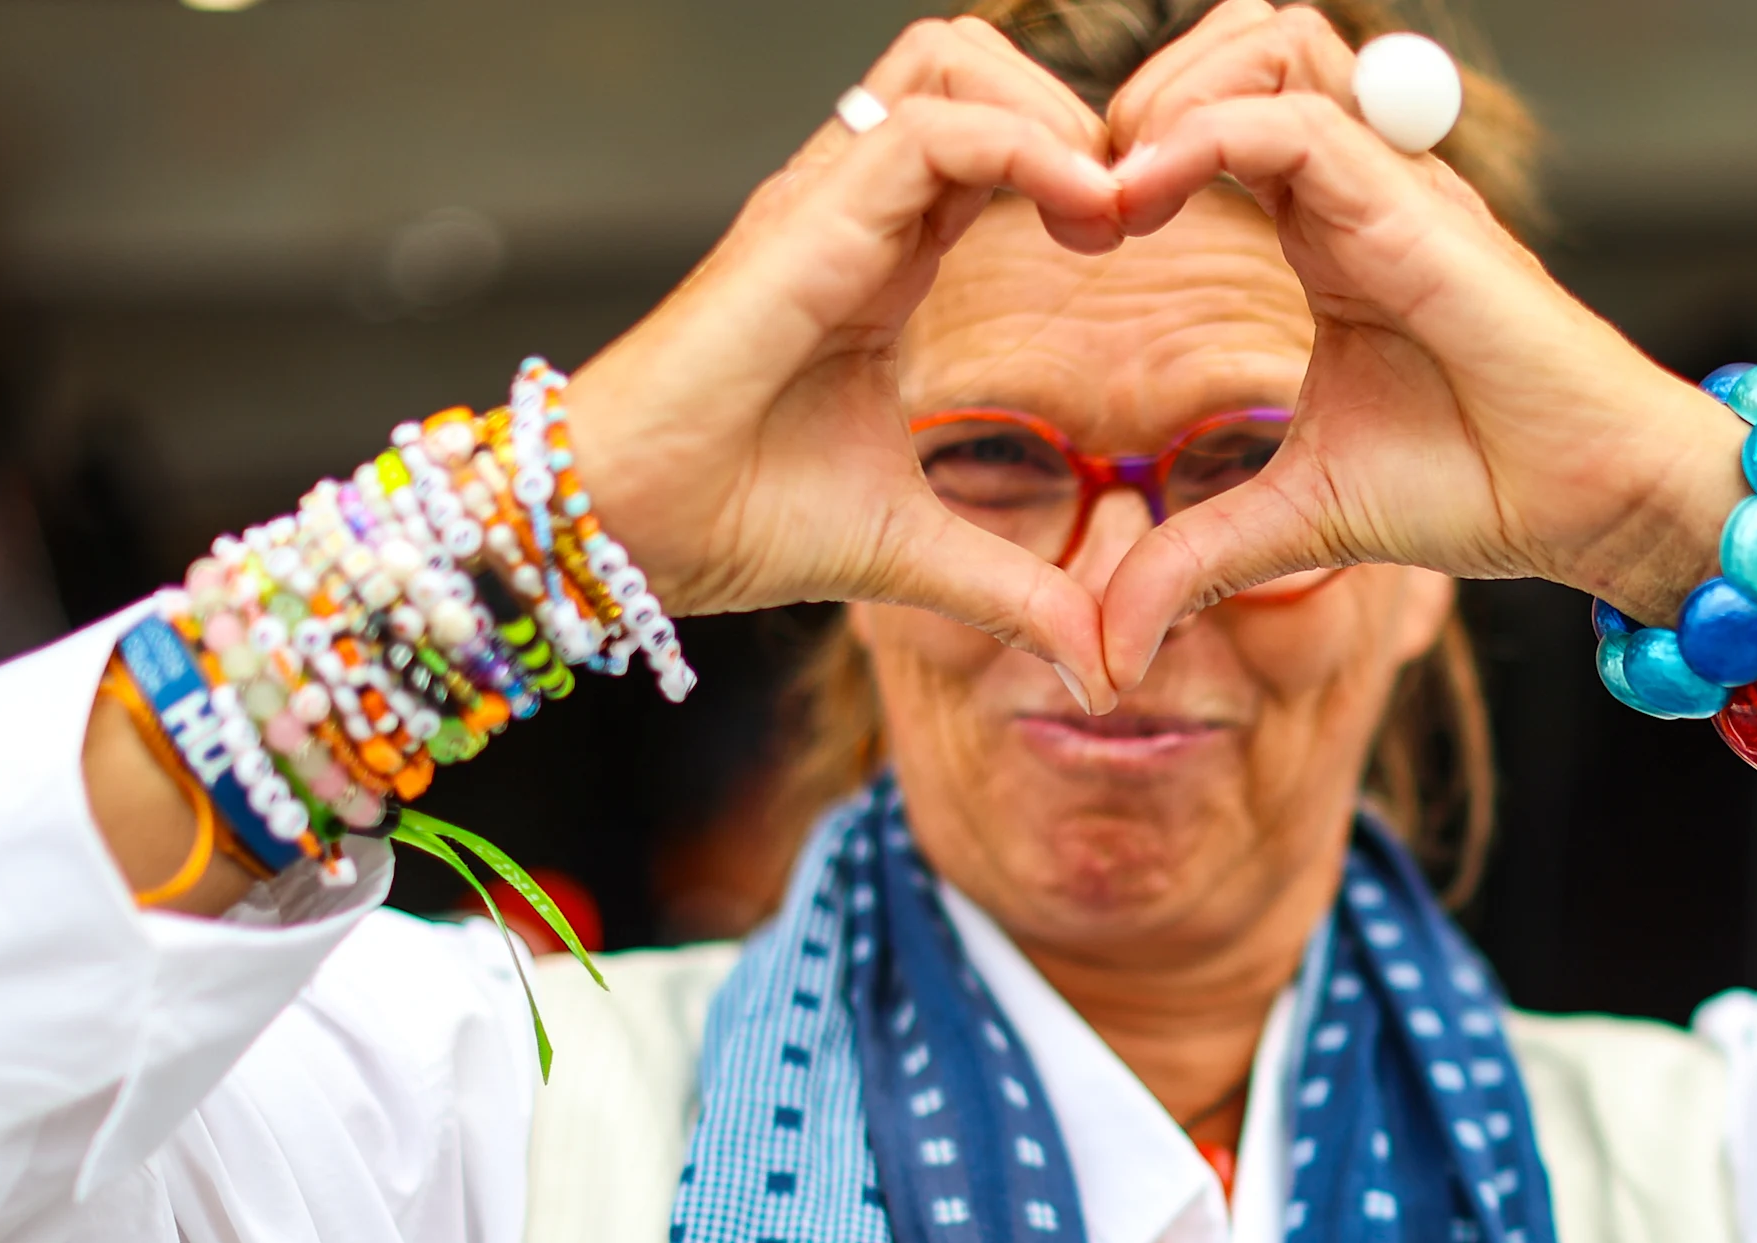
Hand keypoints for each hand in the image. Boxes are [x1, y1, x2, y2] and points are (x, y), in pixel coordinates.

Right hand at [560, 18, 1124, 703]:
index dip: (1074, 163)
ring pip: (952, 60)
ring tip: (1108, 208)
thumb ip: (1014, 594)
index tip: (1135, 242)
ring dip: (1054, 113)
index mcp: (879, 257)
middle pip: (971, 64)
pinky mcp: (810, 219)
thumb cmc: (729, 523)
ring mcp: (826, 200)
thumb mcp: (911, 556)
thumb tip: (1104, 668)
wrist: (621, 531)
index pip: (986, 142)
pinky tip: (1085, 215)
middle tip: (1132, 211)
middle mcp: (853, 207)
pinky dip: (1026, 147)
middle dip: (1074, 109)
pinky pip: (933, 126)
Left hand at [1093, 1, 1751, 690]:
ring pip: (1270, 44)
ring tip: (1114, 186)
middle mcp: (1362, 183)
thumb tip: (1111, 647)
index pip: (1224, 113)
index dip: (1138, 145)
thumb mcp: (1302, 518)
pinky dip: (1203, 137)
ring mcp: (1394, 182)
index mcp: (1330, 227)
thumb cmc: (1483, 487)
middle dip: (1148, 88)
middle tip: (1084, 188)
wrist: (1596, 502)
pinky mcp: (1416, 208)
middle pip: (1244, 44)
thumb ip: (1200, 557)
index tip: (1075, 231)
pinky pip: (1295, 121)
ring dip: (1174, 90)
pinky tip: (1137, 204)